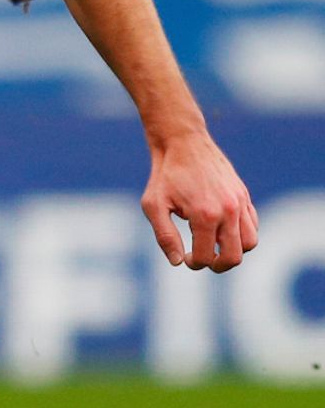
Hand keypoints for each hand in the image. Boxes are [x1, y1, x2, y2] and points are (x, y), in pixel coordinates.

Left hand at [140, 132, 257, 270]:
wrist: (183, 142)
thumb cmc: (165, 175)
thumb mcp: (153, 205)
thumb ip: (165, 236)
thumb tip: (177, 262)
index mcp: (205, 215)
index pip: (206, 257)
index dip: (193, 263)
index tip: (184, 258)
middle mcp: (228, 211)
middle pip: (234, 257)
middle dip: (217, 265)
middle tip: (201, 260)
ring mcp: (240, 203)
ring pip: (250, 243)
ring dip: (233, 251)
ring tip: (213, 246)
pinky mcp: (244, 196)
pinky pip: (253, 225)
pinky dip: (241, 235)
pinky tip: (221, 230)